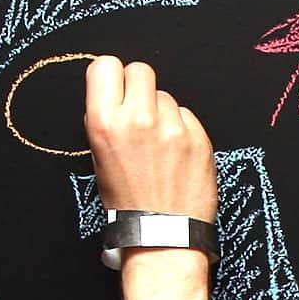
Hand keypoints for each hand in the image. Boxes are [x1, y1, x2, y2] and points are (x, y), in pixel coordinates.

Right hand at [85, 54, 215, 299]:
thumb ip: (108, 117)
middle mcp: (138, 119)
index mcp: (105, 122)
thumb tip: (117, 91)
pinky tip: (176, 154)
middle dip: (139, 87)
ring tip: (159, 143)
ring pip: (166, 95)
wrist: (162, 234)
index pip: (106, 65)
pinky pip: (187, 116)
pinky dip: (182, 129)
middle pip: (140, 70)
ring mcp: (171, 127)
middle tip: (140, 112)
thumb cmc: (127, 200)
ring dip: (162, 112)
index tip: (116, 89)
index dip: (112, 76)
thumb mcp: (100, 156)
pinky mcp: (198, 137)